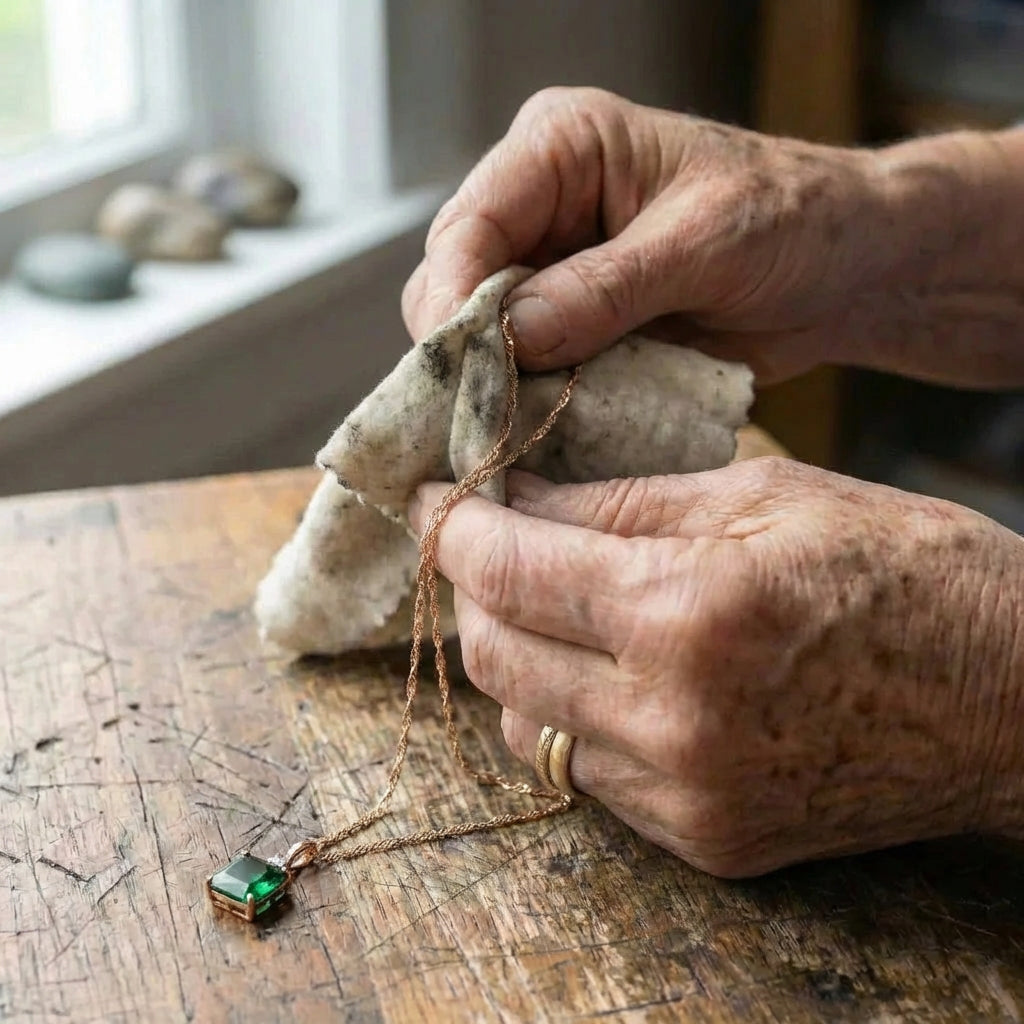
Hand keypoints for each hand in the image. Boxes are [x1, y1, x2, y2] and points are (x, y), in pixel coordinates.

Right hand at [403, 88, 1023, 386]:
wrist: (841, 271)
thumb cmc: (790, 220)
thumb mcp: (704, 243)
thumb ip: (608, 287)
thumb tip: (513, 335)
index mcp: (562, 149)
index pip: (471, 222)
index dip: (453, 296)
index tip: (455, 366)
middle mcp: (541, 208)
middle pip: (456, 284)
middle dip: (465, 352)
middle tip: (481, 417)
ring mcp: (552, 273)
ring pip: (481, 337)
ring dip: (496, 386)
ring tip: (512, 431)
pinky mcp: (572, 327)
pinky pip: (526, 372)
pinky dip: (532, 405)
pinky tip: (541, 432)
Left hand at [409, 460, 1023, 876]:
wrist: (1013, 699)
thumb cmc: (906, 570)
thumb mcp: (763, 496)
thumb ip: (621, 503)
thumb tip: (516, 498)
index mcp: (688, 612)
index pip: (508, 570)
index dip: (455, 526)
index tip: (438, 497)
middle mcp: (672, 719)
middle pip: (495, 657)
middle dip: (470, 589)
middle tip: (485, 541)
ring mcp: (686, 795)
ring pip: (527, 726)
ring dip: (513, 657)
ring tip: (544, 602)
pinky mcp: (706, 840)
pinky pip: (586, 776)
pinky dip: (569, 715)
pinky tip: (600, 670)